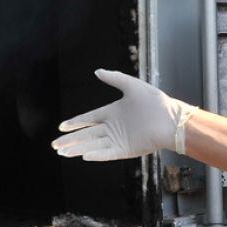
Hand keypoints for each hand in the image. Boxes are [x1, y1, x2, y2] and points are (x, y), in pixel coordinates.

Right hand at [52, 70, 194, 159]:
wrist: (172, 119)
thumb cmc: (155, 102)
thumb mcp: (133, 86)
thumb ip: (115, 79)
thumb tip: (97, 71)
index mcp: (112, 112)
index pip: (88, 119)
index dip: (75, 123)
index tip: (61, 127)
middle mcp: (113, 127)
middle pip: (86, 135)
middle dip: (70, 140)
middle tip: (54, 145)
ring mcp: (118, 140)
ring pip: (92, 145)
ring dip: (78, 148)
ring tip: (62, 152)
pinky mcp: (126, 150)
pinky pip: (107, 153)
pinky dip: (96, 154)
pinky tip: (83, 155)